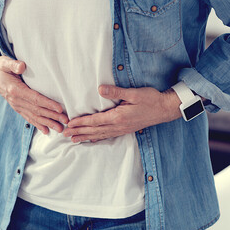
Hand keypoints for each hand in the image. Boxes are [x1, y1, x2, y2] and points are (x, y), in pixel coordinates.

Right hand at [0, 55, 68, 133]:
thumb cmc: (1, 67)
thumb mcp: (5, 62)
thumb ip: (13, 64)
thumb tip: (21, 66)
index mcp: (15, 90)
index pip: (35, 99)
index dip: (48, 104)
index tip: (60, 109)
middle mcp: (16, 100)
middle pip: (37, 110)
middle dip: (52, 117)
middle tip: (65, 121)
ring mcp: (16, 106)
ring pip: (34, 117)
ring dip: (48, 123)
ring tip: (60, 129)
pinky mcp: (17, 108)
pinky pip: (28, 118)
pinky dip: (38, 125)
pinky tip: (46, 131)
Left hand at [63, 85, 181, 142]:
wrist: (164, 109)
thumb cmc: (150, 99)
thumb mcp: (134, 93)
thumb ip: (116, 92)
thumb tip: (100, 89)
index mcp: (118, 117)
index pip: (95, 121)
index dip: (81, 123)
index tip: (69, 124)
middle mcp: (118, 126)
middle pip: (94, 130)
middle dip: (79, 132)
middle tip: (65, 135)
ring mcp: (122, 129)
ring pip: (99, 135)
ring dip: (85, 137)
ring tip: (73, 140)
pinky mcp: (125, 129)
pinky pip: (108, 136)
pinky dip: (97, 138)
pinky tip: (91, 139)